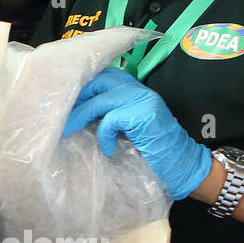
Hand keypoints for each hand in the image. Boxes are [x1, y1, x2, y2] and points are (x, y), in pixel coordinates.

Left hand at [63, 67, 211, 200]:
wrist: (182, 166)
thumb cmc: (151, 151)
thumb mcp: (125, 127)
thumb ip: (108, 114)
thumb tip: (75, 114)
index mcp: (135, 90)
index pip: (104, 76)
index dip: (83, 87)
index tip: (65, 102)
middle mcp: (140, 90)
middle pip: (99, 81)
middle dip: (78, 97)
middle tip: (62, 115)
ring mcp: (143, 100)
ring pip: (101, 99)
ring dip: (80, 116)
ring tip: (68, 130)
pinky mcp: (144, 115)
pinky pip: (111, 119)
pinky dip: (103, 134)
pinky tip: (107, 148)